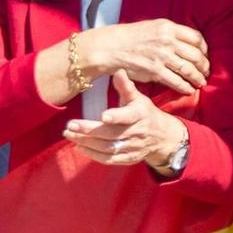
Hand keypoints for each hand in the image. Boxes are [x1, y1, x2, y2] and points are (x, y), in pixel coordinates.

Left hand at [63, 71, 187, 174]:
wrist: (163, 137)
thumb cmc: (145, 113)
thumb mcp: (138, 98)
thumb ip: (126, 87)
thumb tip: (118, 71)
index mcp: (139, 115)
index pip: (127, 116)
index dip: (116, 117)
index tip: (102, 115)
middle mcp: (137, 132)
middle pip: (111, 134)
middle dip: (89, 130)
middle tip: (70, 126)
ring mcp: (133, 148)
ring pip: (108, 148)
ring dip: (87, 142)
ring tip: (69, 135)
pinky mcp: (129, 159)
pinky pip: (110, 160)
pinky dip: (94, 155)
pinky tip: (79, 147)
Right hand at [80, 19, 209, 95]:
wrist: (110, 48)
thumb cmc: (129, 38)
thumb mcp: (152, 27)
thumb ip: (169, 33)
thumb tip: (184, 42)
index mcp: (168, 27)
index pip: (196, 38)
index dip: (204, 49)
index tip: (204, 55)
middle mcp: (167, 41)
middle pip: (196, 55)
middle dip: (204, 66)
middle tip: (205, 72)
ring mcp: (162, 56)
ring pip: (189, 69)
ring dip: (198, 78)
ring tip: (201, 83)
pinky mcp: (155, 71)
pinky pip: (177, 81)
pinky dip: (186, 87)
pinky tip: (189, 90)